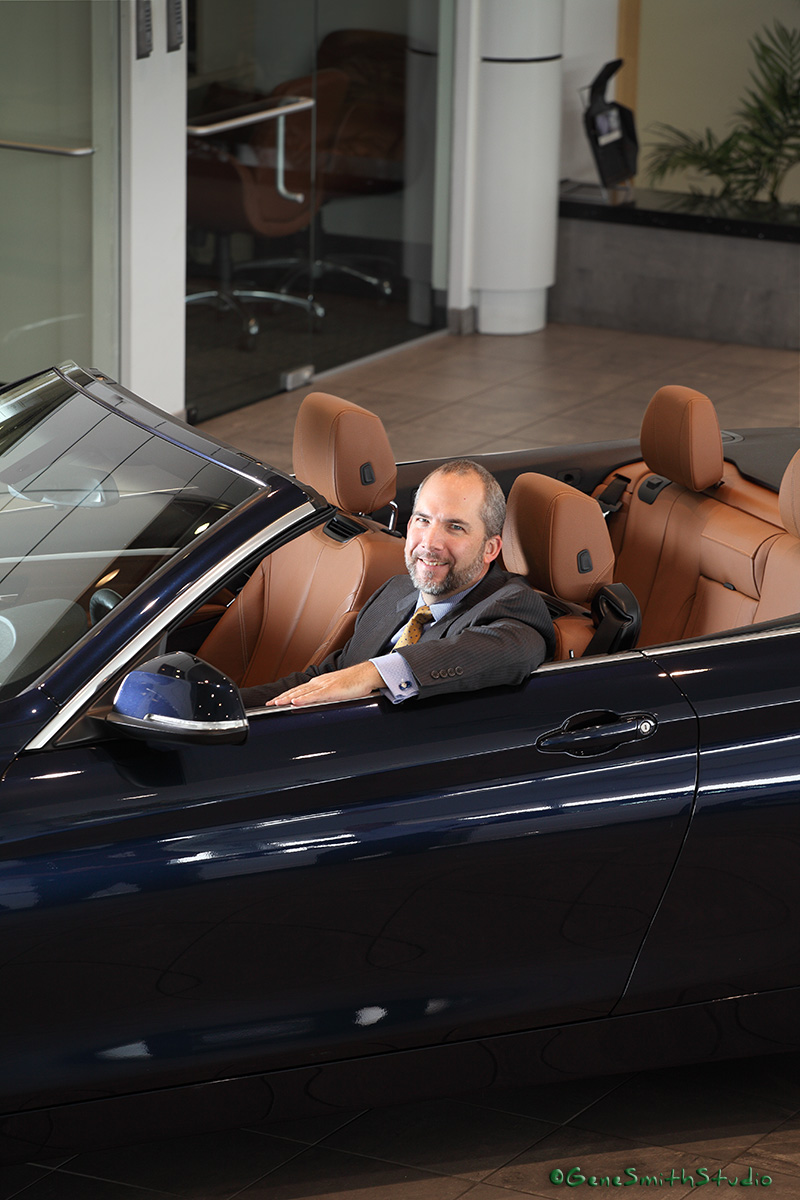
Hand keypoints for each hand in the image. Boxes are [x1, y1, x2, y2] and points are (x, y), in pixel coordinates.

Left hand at [266, 661, 382, 707]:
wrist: (366, 674)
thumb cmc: (354, 682)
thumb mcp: (335, 690)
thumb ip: (325, 696)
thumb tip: (317, 704)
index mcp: (319, 683)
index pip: (298, 690)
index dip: (285, 695)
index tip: (274, 701)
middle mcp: (318, 683)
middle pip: (296, 691)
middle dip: (281, 698)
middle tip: (268, 704)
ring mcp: (324, 686)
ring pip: (302, 693)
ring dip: (288, 698)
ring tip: (276, 703)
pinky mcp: (332, 690)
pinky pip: (315, 696)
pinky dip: (304, 699)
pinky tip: (295, 702)